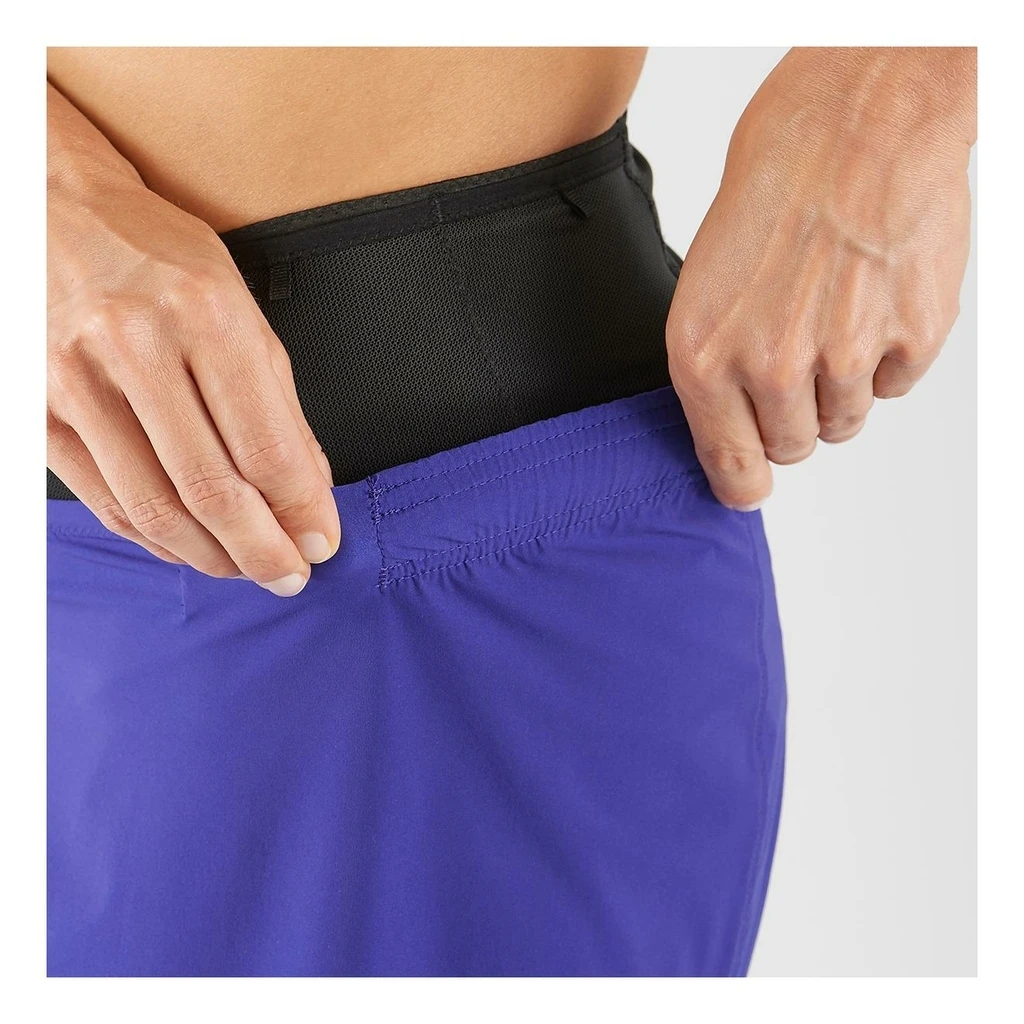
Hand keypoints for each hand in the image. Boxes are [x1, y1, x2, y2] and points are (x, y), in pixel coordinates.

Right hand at [47, 147, 339, 595]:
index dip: (301, 512)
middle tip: (289, 576)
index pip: (267, 448)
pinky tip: (190, 548)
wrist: (53, 212)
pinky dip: (156, 540)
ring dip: (211, 556)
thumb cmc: (157, 257)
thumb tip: (310, 492)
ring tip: (246, 568)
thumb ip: (278, 405)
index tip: (321, 543)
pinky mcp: (38, 413)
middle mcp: (137, 348)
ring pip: (156, 508)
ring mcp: (77, 383)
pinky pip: (107, 502)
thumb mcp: (240, 309)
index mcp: (206, 316)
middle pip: (212, 489)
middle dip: (261, 550)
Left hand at [665, 47, 975, 509]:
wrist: (857, 119)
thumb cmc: (774, 186)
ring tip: (833, 311)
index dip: (742, 481)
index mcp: (706, 357)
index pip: (730, 467)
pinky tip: (871, 297)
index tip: (749, 485)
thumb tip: (730, 432)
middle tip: (797, 349)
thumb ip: (716, 368)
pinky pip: (895, 386)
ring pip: (845, 422)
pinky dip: (886, 354)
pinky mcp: (911, 339)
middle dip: (792, 414)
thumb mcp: (705, 284)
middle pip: (793, 448)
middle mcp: (772, 368)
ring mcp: (846, 358)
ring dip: (840, 385)